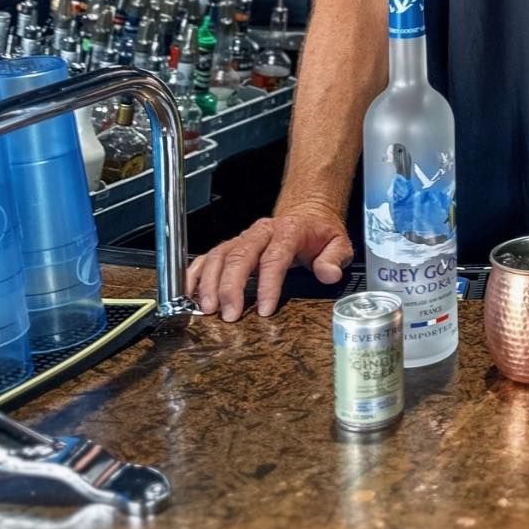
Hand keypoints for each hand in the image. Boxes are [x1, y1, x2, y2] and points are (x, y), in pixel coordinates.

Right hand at [187, 202, 352, 322]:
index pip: (275, 257)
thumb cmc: (319, 232)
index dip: (268, 284)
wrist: (307, 214)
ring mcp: (244, 238)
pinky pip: (209, 256)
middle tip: (229, 315)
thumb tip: (328, 273)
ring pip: (220, 256)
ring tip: (207, 309)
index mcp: (289, 231)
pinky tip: (189, 292)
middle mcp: (262, 232)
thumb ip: (334, 258)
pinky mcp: (232, 245)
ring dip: (210, 283)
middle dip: (231, 287)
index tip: (265, 309)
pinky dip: (196, 273)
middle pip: (240, 256)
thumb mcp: (339, 243)